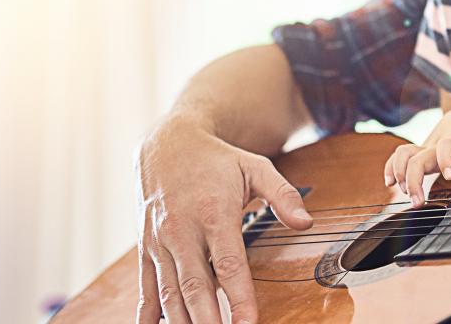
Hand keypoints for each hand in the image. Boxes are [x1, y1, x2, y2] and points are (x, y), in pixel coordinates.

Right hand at [135, 119, 312, 323]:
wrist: (168, 144)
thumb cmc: (217, 160)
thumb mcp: (255, 167)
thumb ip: (283, 195)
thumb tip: (305, 223)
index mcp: (213, 213)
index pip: (229, 263)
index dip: (239, 297)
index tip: (248, 323)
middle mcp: (182, 230)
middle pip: (195, 285)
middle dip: (207, 320)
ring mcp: (160, 242)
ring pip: (168, 292)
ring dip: (181, 322)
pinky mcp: (146, 249)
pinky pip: (145, 288)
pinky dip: (147, 314)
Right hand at [383, 108, 450, 206]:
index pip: (446, 147)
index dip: (445, 159)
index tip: (448, 175)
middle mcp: (436, 144)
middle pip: (417, 157)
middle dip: (413, 179)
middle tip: (418, 202)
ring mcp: (425, 148)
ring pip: (403, 155)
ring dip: (399, 174)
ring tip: (407, 195)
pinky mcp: (418, 153)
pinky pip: (398, 157)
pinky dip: (390, 168)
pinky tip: (389, 183)